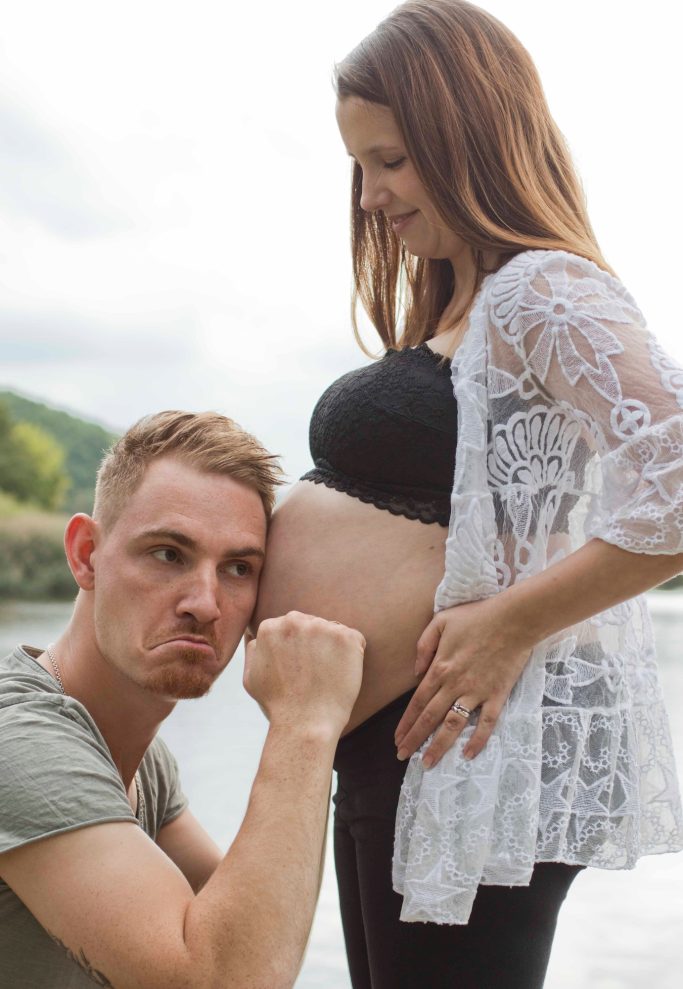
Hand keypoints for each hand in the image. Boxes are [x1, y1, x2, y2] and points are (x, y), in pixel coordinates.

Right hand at [244, 612, 365, 734]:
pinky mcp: (346, 638)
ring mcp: (322, 627)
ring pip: (332, 631)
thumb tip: (255, 634)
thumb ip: (253, 650)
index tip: (298, 669)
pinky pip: (354, 639)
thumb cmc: (278, 705)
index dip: (297, 649)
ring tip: (326, 676)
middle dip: (314, 643)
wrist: (305, 723)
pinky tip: (341, 674)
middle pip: (311, 624)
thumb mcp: (251, 677)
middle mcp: (295, 621)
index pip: (291, 627)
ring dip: (332, 648)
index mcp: (270, 627)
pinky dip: (352, 655)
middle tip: (313, 673)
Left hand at [394, 598, 532, 766]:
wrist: (513, 619)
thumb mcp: (441, 621)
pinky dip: (478, 740)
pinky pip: (486, 723)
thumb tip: (416, 671)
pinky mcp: (497, 695)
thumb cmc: (477, 616)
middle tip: (402, 756)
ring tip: (428, 763)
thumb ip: (424, 645)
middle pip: (430, 717)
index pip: (417, 702)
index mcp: (440, 667)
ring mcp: (476, 692)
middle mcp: (454, 684)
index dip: (406, 723)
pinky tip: (469, 755)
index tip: (397, 739)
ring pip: (453, 725)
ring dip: (439, 745)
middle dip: (414, 739)